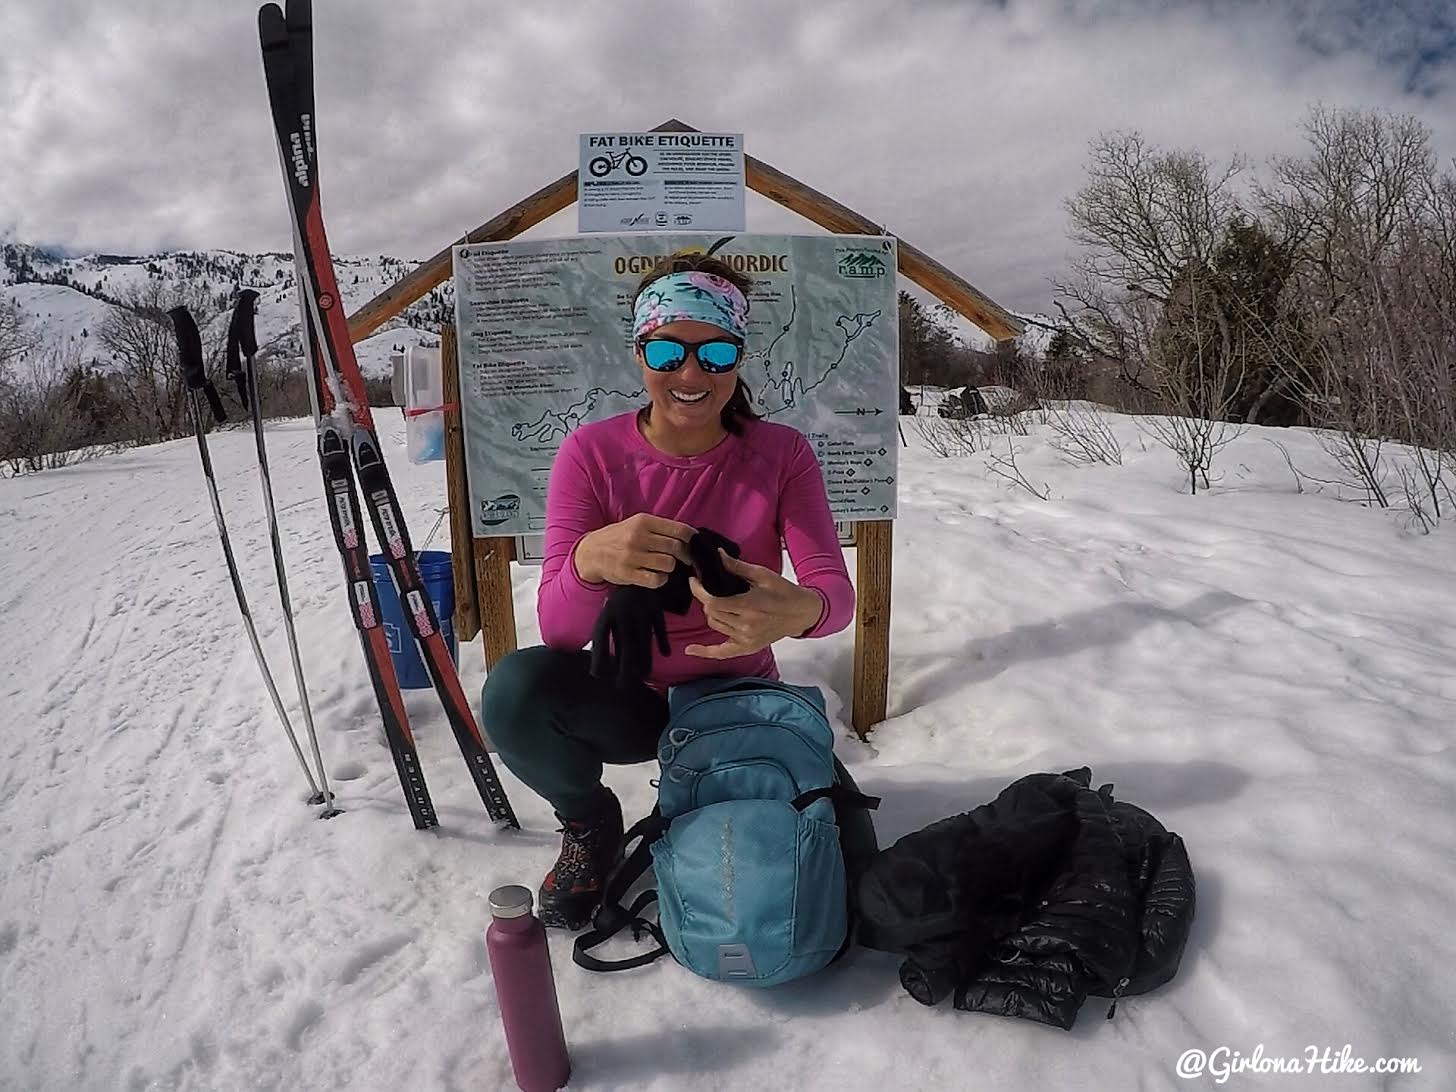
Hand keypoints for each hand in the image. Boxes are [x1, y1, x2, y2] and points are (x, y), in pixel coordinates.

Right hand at [573, 513, 694, 588]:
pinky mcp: (628, 574)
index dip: (692, 539)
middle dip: (684, 555)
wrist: (590, 552)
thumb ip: (659, 529)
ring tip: (663, 566)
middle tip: (684, 559)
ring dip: (670, 567)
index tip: (694, 544)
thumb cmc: (619, 538)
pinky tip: (655, 576)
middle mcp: (638, 537)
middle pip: (676, 548)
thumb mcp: (636, 524)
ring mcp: (632, 556)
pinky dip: (661, 579)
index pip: (679, 529)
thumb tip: (688, 537)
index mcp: (643, 521)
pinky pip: (657, 579)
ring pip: (669, 564)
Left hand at [684, 549, 823, 659]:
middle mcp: (745, 626)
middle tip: (710, 588)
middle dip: (707, 599)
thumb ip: (737, 567)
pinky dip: (705, 652)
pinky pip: (721, 652)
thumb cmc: (784, 592)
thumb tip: (717, 556)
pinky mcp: (747, 647)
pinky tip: (690, 650)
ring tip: (720, 602)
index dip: (699, 590)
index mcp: (748, 606)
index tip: (694, 580)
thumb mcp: (762, 575)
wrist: (801, 613)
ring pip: (715, 625)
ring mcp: (746, 639)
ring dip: (712, 613)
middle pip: (711, 613)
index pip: (712, 602)